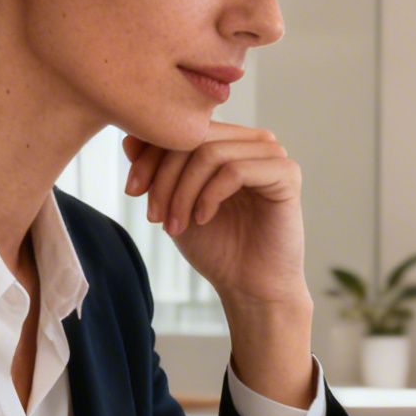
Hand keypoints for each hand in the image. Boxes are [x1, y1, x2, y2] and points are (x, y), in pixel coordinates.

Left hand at [123, 124, 305, 307]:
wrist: (249, 287)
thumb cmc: (216, 246)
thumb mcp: (174, 204)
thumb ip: (156, 171)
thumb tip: (129, 139)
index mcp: (229, 141)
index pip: (182, 128)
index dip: (149, 155)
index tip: (132, 190)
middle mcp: (252, 141)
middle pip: (194, 138)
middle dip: (164, 177)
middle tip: (154, 216)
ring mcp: (272, 155)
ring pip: (211, 154)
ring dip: (183, 192)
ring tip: (176, 224)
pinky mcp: (286, 174)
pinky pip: (235, 171)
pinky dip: (209, 196)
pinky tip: (203, 219)